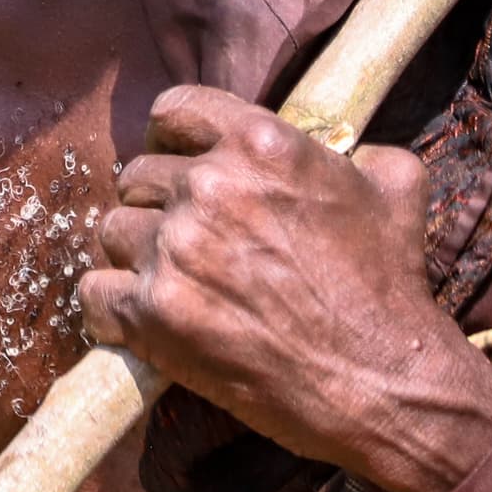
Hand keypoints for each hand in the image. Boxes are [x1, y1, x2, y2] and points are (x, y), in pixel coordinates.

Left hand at [79, 86, 491, 491]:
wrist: (381, 380)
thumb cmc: (390, 286)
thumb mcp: (397, 188)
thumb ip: (362, 150)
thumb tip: (354, 148)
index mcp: (261, 144)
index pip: (173, 111)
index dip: (170, 138)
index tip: (176, 162)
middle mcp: (209, 187)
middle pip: (138, 177)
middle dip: (158, 205)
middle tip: (187, 240)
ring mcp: (175, 251)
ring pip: (113, 232)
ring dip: (136, 255)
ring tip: (173, 282)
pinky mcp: (153, 314)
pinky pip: (95, 293)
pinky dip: (112, 307)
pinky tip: (142, 319)